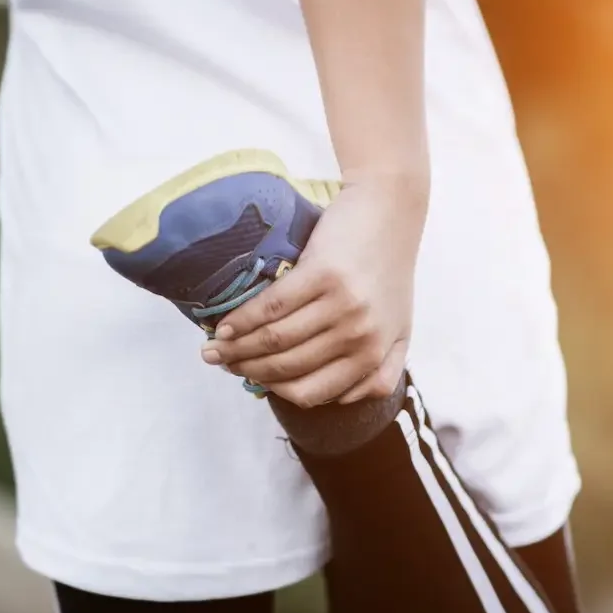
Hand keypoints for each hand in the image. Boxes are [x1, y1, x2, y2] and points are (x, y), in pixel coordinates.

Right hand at [202, 175, 426, 406]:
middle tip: (219, 364)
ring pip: (276, 341)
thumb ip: (381, 370)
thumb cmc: (390, 268)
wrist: (391, 210)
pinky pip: (272, 308)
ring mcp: (343, 307)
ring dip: (237, 348)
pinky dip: (241, 321)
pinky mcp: (323, 275)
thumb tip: (342, 401)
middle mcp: (360, 337)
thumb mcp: (399, 328)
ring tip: (214, 348)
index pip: (313, 392)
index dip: (274, 389)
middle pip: (288, 368)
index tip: (251, 381)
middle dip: (246, 370)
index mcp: (375, 355)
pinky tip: (223, 325)